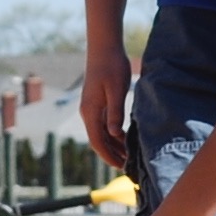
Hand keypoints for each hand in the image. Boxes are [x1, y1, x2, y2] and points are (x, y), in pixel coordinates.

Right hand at [77, 42, 132, 174]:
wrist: (104, 47)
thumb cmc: (112, 66)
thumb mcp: (116, 90)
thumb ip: (115, 112)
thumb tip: (115, 135)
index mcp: (90, 111)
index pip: (97, 141)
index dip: (109, 156)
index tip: (121, 167)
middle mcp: (88, 112)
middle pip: (98, 141)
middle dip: (111, 155)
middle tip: (128, 167)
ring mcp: (91, 108)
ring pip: (101, 134)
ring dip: (113, 146)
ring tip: (128, 157)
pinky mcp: (97, 103)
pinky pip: (103, 124)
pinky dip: (113, 135)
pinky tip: (124, 138)